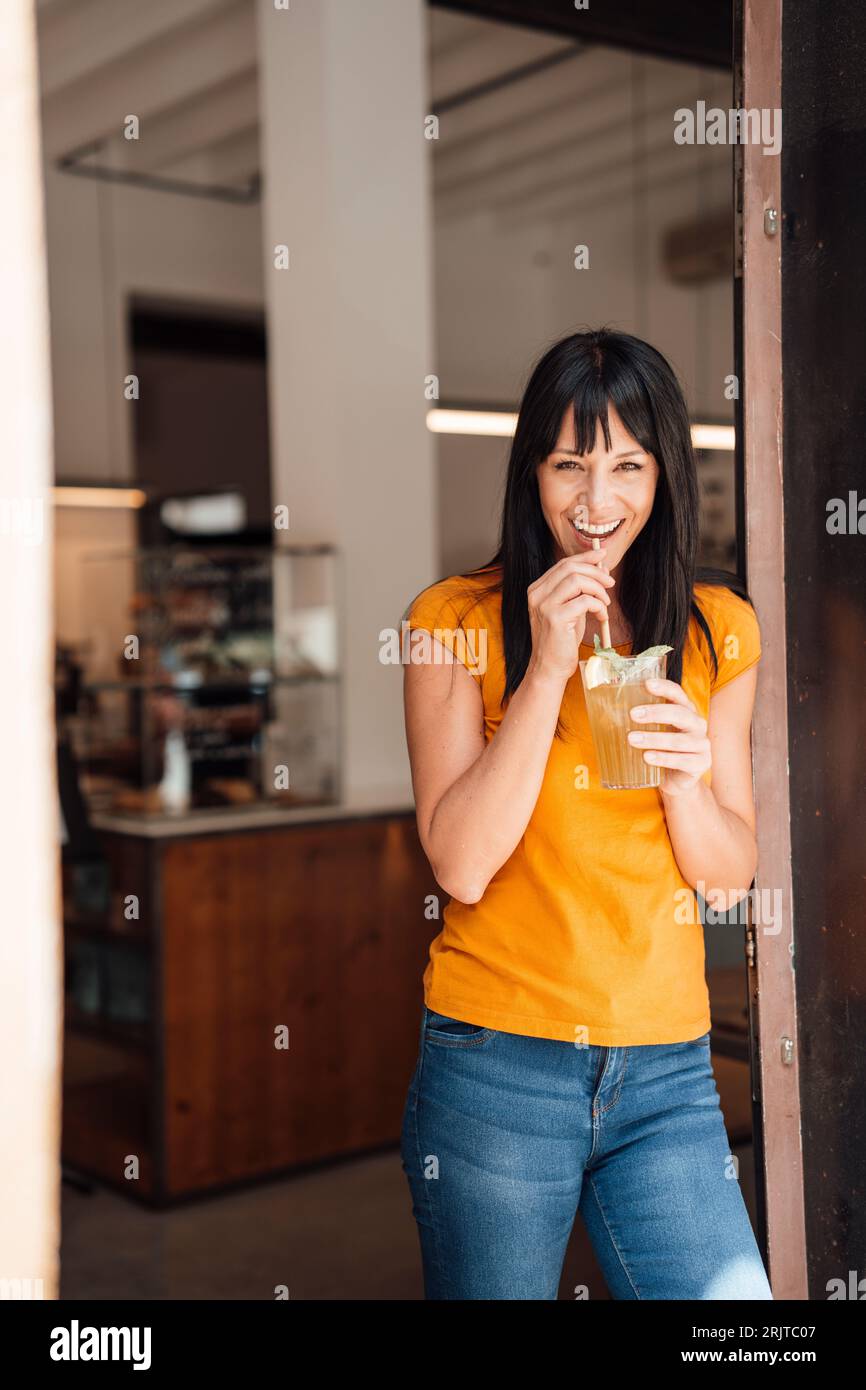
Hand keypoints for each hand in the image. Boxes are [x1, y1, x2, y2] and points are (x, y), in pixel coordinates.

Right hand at [526, 551, 614, 682]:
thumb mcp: (571, 609)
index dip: (585, 557)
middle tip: (611, 584)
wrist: (549, 667)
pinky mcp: (556, 618)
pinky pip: (585, 601)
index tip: (602, 556)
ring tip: (605, 604)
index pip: (563, 564)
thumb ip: (581, 589)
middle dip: (596, 572)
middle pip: (571, 568)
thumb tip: (601, 568)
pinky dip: (599, 607)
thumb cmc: (561, 640)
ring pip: (577, 581)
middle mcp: (537, 594)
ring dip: (598, 590)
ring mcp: (544, 606)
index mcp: (537, 589)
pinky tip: (602, 617)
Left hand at [627, 676, 709, 795]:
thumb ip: (641, 720)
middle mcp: (697, 725)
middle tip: (633, 714)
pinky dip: (663, 758)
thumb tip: (607, 709)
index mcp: (686, 711)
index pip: (678, 694)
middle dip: (656, 713)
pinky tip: (647, 757)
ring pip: (679, 740)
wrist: (676, 780)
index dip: (664, 688)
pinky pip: (683, 761)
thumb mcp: (653, 732)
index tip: (647, 684)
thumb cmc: (661, 750)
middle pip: (680, 714)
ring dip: (654, 738)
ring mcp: (701, 745)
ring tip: (632, 739)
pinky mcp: (700, 764)